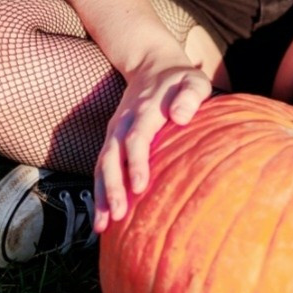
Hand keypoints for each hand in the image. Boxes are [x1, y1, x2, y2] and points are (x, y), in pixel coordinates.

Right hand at [94, 57, 211, 233]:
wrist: (152, 65)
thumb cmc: (180, 80)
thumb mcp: (193, 80)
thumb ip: (190, 95)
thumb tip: (180, 117)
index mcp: (144, 110)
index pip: (137, 138)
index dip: (136, 163)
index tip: (140, 187)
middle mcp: (123, 123)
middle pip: (112, 156)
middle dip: (112, 186)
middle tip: (117, 215)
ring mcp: (114, 132)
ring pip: (102, 165)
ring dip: (100, 195)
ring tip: (101, 226)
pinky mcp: (112, 141)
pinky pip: (101, 168)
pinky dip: (99, 192)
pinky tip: (102, 217)